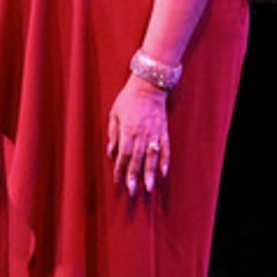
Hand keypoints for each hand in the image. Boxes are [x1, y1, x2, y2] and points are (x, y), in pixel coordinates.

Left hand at [106, 76, 170, 196]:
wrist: (149, 84)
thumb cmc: (128, 98)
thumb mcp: (114, 113)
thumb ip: (112, 134)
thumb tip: (110, 153)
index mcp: (128, 130)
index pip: (123, 154)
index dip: (120, 169)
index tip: (118, 180)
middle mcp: (142, 134)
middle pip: (137, 159)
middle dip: (134, 176)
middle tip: (132, 192)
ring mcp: (154, 133)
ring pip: (152, 157)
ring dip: (150, 173)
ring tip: (149, 188)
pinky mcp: (163, 130)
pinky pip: (165, 148)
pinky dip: (165, 160)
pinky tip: (164, 173)